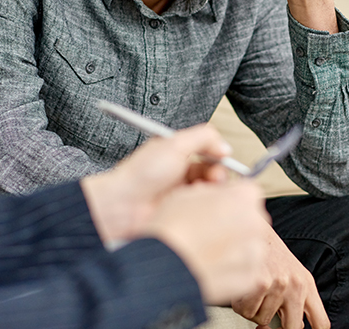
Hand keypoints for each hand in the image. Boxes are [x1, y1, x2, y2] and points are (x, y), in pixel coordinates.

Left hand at [81, 124, 231, 243]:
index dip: (218, 155)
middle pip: (213, 172)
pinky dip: (205, 205)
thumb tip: (224, 145)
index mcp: (177, 152)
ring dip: (212, 190)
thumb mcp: (174, 145)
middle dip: (218, 174)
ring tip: (204, 192)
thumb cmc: (140, 174)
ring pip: (210, 190)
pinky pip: (203, 208)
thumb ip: (202, 137)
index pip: (209, 152)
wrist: (123, 205)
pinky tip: (198, 205)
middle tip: (215, 179)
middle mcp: (180, 172)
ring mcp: (182, 193)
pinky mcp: (182, 212)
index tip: (223, 159)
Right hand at [144, 181, 270, 304]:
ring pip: (249, 243)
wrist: (166, 265)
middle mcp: (254, 223)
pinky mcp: (248, 278)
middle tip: (209, 227)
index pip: (247, 190)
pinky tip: (211, 264)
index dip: (230, 196)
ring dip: (235, 244)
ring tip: (208, 249)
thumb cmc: (173, 228)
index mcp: (242, 198)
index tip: (218, 203)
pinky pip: (245, 268)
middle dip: (235, 220)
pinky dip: (232, 267)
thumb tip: (215, 196)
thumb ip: (211, 191)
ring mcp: (253, 252)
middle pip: (251, 217)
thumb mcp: (188, 192)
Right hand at [231, 220, 329, 328]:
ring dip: (253, 309)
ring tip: (251, 290)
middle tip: (264, 316)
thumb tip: (295, 325)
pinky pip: (247, 311)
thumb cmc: (268, 249)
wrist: (250, 226)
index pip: (321, 323)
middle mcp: (296, 285)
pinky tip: (241, 289)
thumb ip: (298, 297)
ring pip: (262, 319)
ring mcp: (279, 285)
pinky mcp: (260, 283)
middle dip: (275, 325)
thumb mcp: (291, 270)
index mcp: (307, 284)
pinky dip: (240, 303)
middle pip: (292, 328)